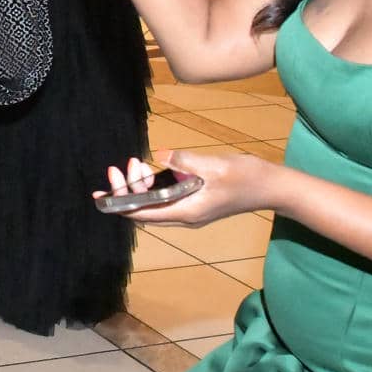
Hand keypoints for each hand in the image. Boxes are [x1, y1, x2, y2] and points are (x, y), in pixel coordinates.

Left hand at [93, 149, 268, 227]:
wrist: (272, 187)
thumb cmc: (247, 177)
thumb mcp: (215, 165)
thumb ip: (186, 161)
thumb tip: (161, 155)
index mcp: (187, 212)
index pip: (142, 214)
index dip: (118, 206)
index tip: (99, 195)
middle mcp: (185, 216)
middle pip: (144, 210)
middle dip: (126, 190)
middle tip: (120, 166)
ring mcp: (190, 211)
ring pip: (154, 204)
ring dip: (139, 186)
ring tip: (135, 163)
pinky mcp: (195, 202)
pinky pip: (165, 198)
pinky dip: (154, 185)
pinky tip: (150, 168)